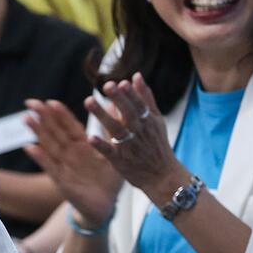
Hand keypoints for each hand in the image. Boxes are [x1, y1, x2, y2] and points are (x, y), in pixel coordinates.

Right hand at [23, 98, 121, 226]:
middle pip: (55, 131)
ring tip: (27, 118)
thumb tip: (112, 107)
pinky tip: (30, 147)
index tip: (50, 101)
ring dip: (37, 132)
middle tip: (31, 102)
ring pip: (49, 145)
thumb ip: (109, 132)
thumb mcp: (112, 153)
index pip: (69, 126)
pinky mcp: (62, 181)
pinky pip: (50, 167)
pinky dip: (40, 157)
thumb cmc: (108, 179)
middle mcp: (70, 153)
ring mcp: (64, 166)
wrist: (105, 206)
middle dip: (43, 117)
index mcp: (83, 145)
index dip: (60, 114)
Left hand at [85, 73, 188, 199]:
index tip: (121, 82)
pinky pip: (109, 151)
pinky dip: (101, 144)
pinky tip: (90, 137)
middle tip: (107, 85)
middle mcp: (139, 132)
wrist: (163, 176)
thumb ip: (146, 98)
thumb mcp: (156, 120)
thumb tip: (136, 76)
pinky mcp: (120, 160)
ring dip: (102, 115)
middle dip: (119, 99)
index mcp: (147, 121)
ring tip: (88, 101)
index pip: (139, 104)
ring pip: (115, 129)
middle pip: (128, 114)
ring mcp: (130, 146)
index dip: (131, 94)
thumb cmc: (157, 144)